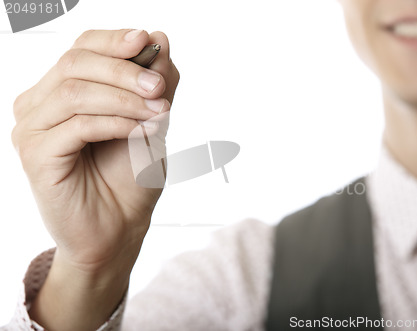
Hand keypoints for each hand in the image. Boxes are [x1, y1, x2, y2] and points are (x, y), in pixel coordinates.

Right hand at [11, 29, 179, 329]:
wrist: (118, 230)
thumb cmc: (131, 177)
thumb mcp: (152, 122)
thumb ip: (155, 84)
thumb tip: (159, 37)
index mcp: (63, 90)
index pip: (82, 48)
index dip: (115, 40)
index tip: (148, 41)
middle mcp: (40, 104)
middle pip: (76, 63)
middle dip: (125, 70)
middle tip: (160, 86)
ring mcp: (32, 129)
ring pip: (76, 91)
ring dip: (126, 99)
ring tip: (161, 114)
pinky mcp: (37, 155)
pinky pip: (78, 125)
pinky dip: (116, 122)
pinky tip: (142, 131)